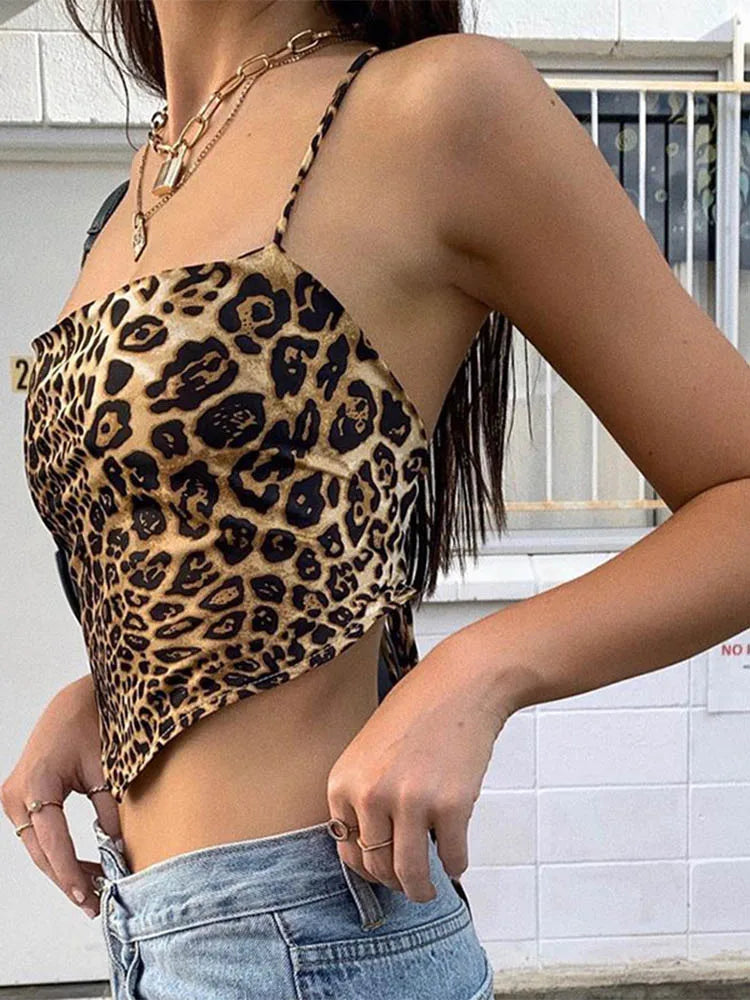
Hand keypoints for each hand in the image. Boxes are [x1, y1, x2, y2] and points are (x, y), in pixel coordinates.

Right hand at [1, 674, 120, 918]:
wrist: (76, 699)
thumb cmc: (92, 725)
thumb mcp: (105, 770)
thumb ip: (109, 812)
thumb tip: (119, 852)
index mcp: (35, 784)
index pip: (52, 842)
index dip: (69, 873)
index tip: (88, 897)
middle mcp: (16, 794)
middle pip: (40, 851)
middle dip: (66, 879)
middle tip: (94, 904)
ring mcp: (14, 796)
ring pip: (38, 847)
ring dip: (62, 869)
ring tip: (92, 891)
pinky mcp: (22, 796)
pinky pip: (38, 833)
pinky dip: (58, 852)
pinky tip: (81, 868)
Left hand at [326, 633, 512, 902]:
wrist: (460, 684)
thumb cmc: (416, 715)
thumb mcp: (367, 753)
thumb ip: (361, 797)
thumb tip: (370, 854)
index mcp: (343, 783)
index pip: (347, 850)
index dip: (368, 868)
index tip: (384, 872)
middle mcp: (370, 796)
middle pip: (377, 868)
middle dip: (396, 883)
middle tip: (412, 883)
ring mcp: (411, 802)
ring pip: (410, 874)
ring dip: (421, 890)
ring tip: (430, 890)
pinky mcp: (451, 806)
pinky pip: (452, 857)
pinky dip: (456, 864)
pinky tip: (457, 856)